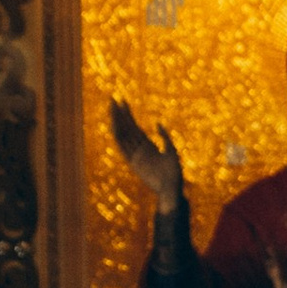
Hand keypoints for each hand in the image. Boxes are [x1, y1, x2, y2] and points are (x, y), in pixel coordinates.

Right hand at [109, 97, 183, 213]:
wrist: (171, 188)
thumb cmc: (174, 173)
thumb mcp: (172, 151)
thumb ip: (165, 137)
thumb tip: (157, 123)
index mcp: (148, 146)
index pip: (134, 127)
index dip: (127, 114)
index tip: (122, 101)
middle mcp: (139, 149)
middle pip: (126, 128)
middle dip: (119, 114)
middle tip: (113, 99)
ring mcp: (135, 154)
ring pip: (123, 134)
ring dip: (117, 121)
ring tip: (112, 107)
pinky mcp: (133, 162)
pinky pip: (123, 147)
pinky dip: (119, 135)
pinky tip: (115, 124)